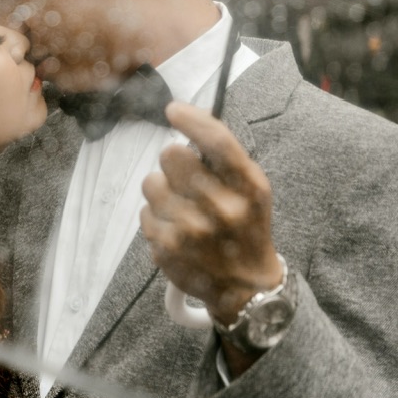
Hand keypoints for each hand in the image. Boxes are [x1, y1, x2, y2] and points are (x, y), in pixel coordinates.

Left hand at [140, 101, 283, 323]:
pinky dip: (156, 218)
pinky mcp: (166, 247)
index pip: (217, 141)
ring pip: (151, 182)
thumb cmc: (246, 227)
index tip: (173, 110)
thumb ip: (225, 159)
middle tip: (186, 180)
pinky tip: (176, 231)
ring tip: (182, 209)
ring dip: (161, 191)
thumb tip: (187, 121)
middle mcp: (222, 208)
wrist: (246, 287)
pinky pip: (144, 212)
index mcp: (249, 188)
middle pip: (172, 154)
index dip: (191, 119)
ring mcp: (191, 229)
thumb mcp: (252, 190)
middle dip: (174, 162)